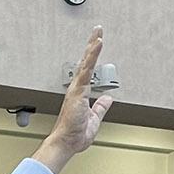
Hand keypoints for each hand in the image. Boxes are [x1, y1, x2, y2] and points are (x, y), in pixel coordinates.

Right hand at [31, 26, 113, 173]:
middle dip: (91, 46)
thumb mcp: (94, 118)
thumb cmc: (74, 134)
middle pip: (85, 62)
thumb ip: (100, 107)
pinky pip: (86, 70)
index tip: (96, 44)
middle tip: (97, 30)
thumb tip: (107, 99)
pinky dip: (92, 57)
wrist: (65, 143)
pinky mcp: (77, 92)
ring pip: (86, 63)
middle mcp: (76, 88)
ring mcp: (76, 89)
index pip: (88, 70)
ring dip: (92, 47)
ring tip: (98, 33)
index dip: (92, 57)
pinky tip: (97, 46)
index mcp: (80, 93)